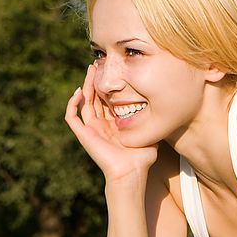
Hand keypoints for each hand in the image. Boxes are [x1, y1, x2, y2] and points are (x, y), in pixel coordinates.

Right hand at [64, 63, 158, 182]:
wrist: (131, 172)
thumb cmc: (142, 158)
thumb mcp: (149, 133)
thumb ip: (151, 121)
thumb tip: (163, 107)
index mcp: (114, 124)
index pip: (108, 100)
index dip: (108, 86)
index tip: (113, 71)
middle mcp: (101, 125)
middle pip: (94, 98)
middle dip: (95, 81)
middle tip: (97, 64)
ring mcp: (91, 129)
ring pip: (84, 103)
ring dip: (85, 86)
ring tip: (90, 71)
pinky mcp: (84, 135)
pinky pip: (72, 117)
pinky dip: (73, 104)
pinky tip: (79, 92)